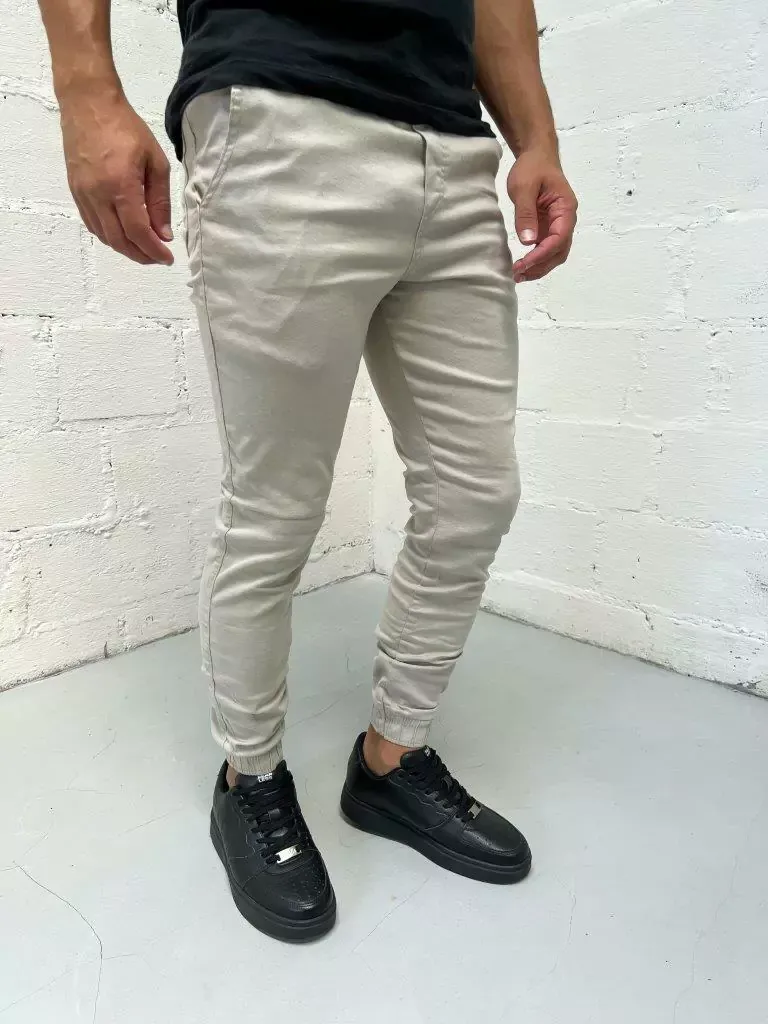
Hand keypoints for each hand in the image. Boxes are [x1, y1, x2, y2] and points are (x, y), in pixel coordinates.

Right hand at [60, 90, 173, 265]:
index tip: (167, 258)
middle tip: (158, 257)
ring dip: (125, 249)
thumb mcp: (155, 162)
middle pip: (119, 240)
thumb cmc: (126, 129)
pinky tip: (123, 236)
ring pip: (104, 236)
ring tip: (144, 249)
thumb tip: (163, 234)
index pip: (137, 232)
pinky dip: (109, 236)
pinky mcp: (75, 192)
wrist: (88, 105)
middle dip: (141, 255)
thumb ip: (159, 201)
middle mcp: (98, 195)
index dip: (154, 251)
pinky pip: (92, 224)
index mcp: (120, 186)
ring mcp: (83, 195)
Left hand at [507, 147, 576, 282]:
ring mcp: (557, 225)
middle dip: (541, 266)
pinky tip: (522, 266)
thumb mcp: (524, 187)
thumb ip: (526, 213)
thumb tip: (527, 241)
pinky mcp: (548, 228)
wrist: (537, 156)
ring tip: (518, 275)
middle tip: (519, 274)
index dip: (543, 254)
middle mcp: (566, 220)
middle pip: (559, 252)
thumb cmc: (532, 167)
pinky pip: (545, 249)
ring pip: (554, 254)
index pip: (559, 238)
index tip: (525, 263)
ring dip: (539, 267)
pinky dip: (535, 260)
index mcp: (566, 208)